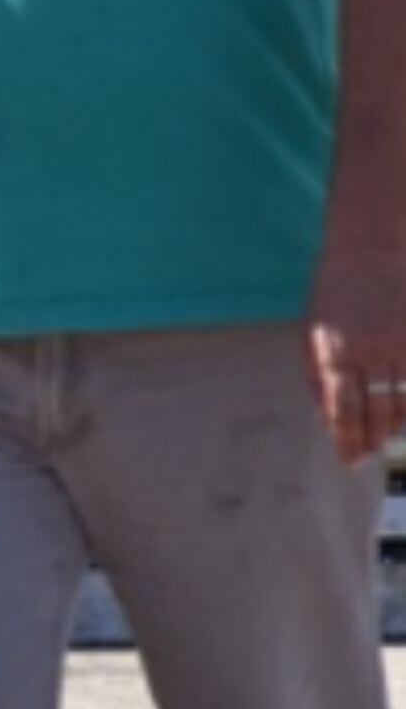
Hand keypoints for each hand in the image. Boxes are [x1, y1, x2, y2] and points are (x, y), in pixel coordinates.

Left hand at [306, 247, 405, 463]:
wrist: (371, 249)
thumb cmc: (335, 291)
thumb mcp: (312, 331)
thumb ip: (317, 375)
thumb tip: (326, 417)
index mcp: (335, 351)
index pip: (343, 409)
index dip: (348, 439)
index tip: (350, 460)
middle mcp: (370, 351)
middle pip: (376, 410)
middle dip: (372, 439)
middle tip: (368, 454)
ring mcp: (400, 344)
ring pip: (404, 399)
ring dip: (395, 425)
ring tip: (386, 438)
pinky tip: (405, 414)